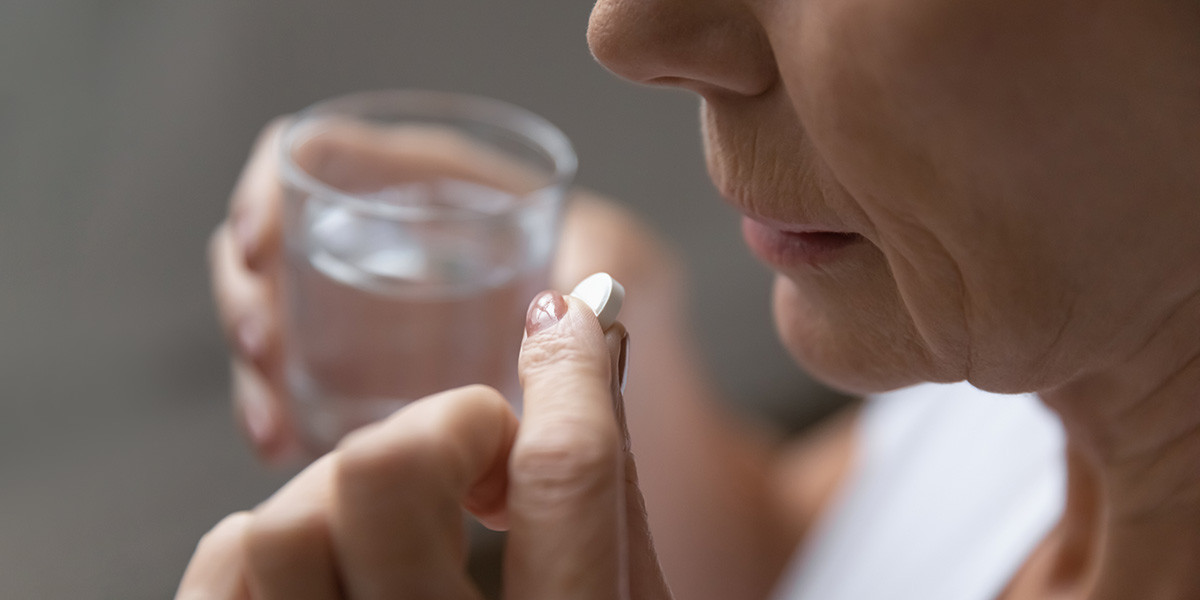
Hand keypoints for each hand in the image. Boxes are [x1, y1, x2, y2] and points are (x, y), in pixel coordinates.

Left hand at [178, 292, 673, 599]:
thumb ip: (605, 498)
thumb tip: (583, 355)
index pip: (564, 473)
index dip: (571, 369)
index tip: (569, 323)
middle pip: (383, 470)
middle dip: (447, 432)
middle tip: (487, 473)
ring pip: (282, 518)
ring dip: (355, 491)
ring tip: (409, 530)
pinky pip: (224, 565)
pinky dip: (277, 536)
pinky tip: (343, 566)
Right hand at [210, 119, 685, 462]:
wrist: (629, 400)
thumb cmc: (634, 313)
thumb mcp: (628, 268)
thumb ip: (604, 262)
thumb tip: (570, 298)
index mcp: (443, 187)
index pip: (328, 156)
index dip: (274, 188)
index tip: (259, 246)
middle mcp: (398, 240)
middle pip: (281, 239)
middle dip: (250, 291)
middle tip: (265, 349)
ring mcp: (377, 310)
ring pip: (278, 314)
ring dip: (258, 364)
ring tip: (276, 422)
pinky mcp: (370, 375)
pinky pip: (300, 380)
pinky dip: (281, 411)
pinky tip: (287, 448)